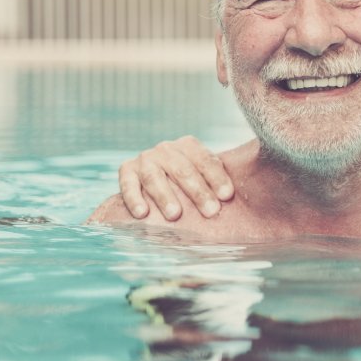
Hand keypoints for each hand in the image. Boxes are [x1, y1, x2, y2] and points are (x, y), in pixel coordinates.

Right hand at [118, 136, 233, 219]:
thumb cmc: (189, 180)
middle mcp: (166, 149)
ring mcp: (145, 159)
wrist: (155, 175)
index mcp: (188, 145)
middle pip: (183, 170)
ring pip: (155, 177)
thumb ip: (217, 178)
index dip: (217, 178)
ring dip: (165, 196)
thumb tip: (234, 197)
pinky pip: (128, 184)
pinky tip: (143, 213)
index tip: (227, 196)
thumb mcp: (203, 173)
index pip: (205, 160)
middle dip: (198, 192)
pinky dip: (134, 199)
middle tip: (210, 211)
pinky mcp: (126, 171)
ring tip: (175, 215)